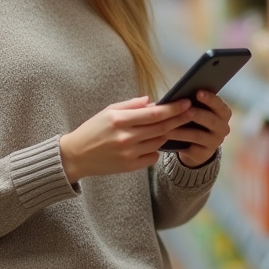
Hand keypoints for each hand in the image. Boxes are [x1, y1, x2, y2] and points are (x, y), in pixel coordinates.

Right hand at [59, 96, 192, 183]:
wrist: (76, 156)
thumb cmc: (92, 130)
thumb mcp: (108, 111)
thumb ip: (131, 105)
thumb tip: (152, 101)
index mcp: (120, 120)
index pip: (154, 113)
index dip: (173, 108)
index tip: (186, 102)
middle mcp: (126, 137)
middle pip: (161, 128)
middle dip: (179, 119)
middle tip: (192, 112)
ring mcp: (128, 153)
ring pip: (159, 142)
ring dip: (167, 133)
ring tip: (172, 126)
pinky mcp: (129, 167)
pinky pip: (152, 157)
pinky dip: (156, 149)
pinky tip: (152, 142)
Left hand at [168, 90, 232, 167]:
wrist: (195, 145)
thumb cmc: (195, 120)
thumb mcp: (197, 110)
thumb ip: (193, 103)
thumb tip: (180, 96)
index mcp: (223, 113)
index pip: (219, 105)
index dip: (210, 99)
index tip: (198, 92)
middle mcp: (223, 128)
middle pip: (211, 120)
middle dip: (197, 114)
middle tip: (186, 110)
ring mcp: (215, 142)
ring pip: (198, 135)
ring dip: (183, 130)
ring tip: (169, 125)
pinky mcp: (204, 154)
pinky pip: (191, 147)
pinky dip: (179, 140)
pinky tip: (167, 136)